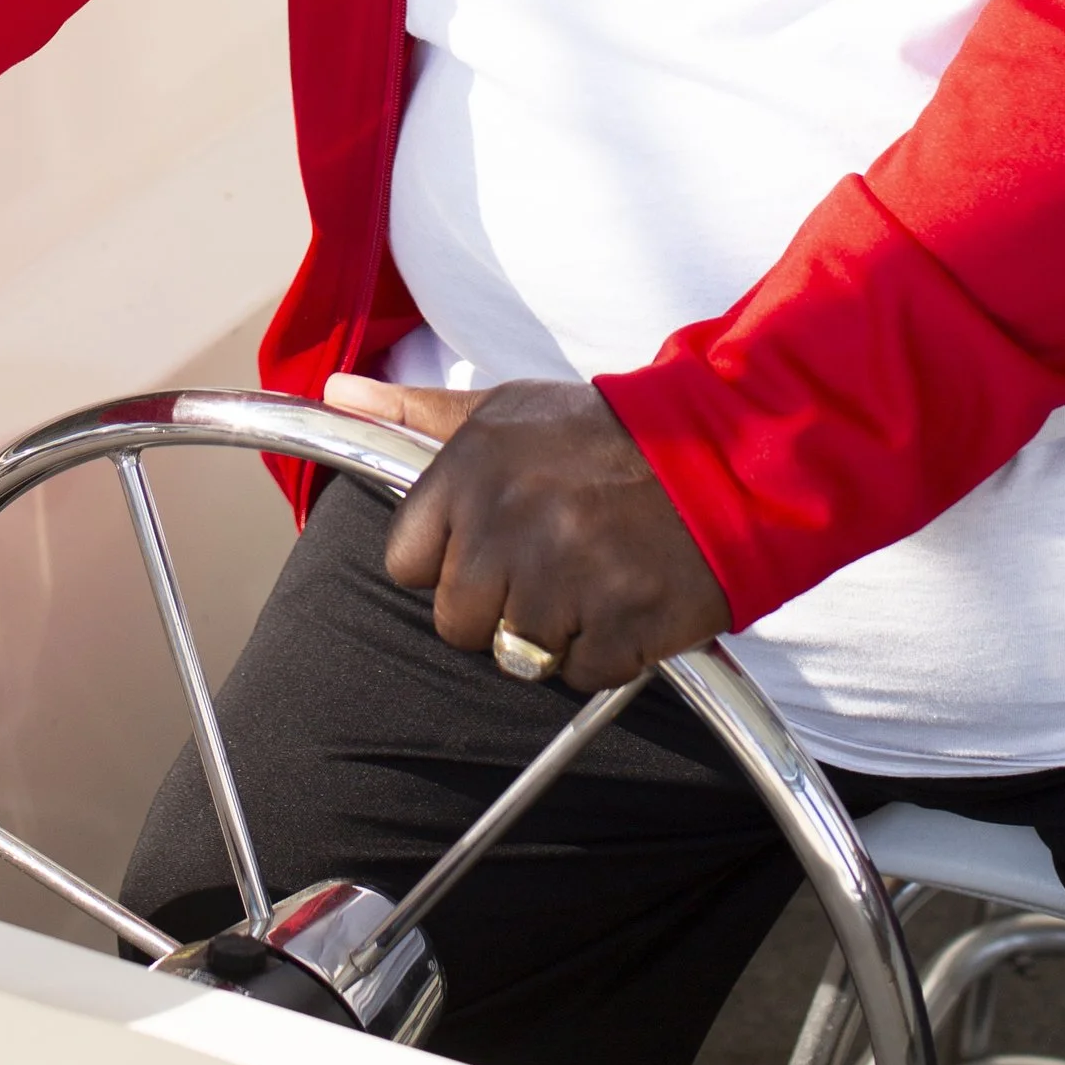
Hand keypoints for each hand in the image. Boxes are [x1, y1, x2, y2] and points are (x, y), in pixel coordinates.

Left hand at [323, 370, 728, 689]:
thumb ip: (417, 414)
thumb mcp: (508, 408)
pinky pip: (578, 674)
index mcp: (468, 470)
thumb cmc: (605, 435)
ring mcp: (562, 580)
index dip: (447, 561)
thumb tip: (336, 391)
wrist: (727, 452)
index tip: (490, 542)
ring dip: (554, 628)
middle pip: (455, 621)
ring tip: (594, 573)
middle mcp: (506, 525)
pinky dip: (605, 650)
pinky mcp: (616, 626)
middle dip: (498, 604)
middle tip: (551, 560)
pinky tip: (627, 597)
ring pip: (515, 653)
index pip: (405, 562)